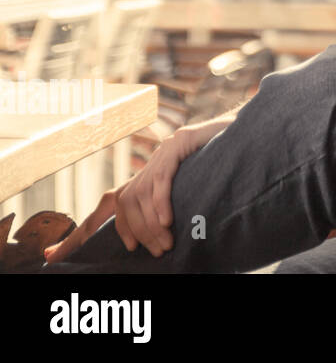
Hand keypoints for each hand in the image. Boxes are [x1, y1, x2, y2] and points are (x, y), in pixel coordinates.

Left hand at [43, 122, 216, 262]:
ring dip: (152, 224)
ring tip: (167, 243)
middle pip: (124, 205)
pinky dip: (161, 203)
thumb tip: (147, 243)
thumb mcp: (181, 194)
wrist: (229, 133)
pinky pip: (162, 181)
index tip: (50, 257)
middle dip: (137, 233)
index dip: (78, 235)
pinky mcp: (177, 147)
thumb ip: (160, 211)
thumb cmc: (208, 170)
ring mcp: (159, 157)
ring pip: (141, 197)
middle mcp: (144, 170)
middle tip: (156, 252)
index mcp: (141, 182)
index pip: (103, 211)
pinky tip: (168, 220)